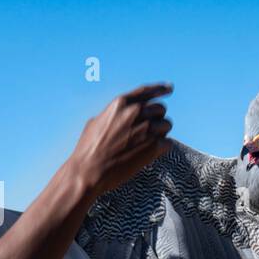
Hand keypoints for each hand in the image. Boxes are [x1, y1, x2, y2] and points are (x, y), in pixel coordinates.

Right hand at [68, 83, 172, 197]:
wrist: (89, 170)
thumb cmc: (89, 148)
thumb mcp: (97, 121)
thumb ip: (115, 114)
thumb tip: (124, 114)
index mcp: (121, 103)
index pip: (147, 91)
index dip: (160, 88)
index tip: (170, 88)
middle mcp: (136, 112)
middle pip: (160, 108)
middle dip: (157, 118)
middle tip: (149, 130)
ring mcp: (146, 129)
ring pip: (167, 125)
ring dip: (160, 133)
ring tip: (145, 143)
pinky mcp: (153, 147)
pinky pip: (168, 143)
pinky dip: (161, 148)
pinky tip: (148, 153)